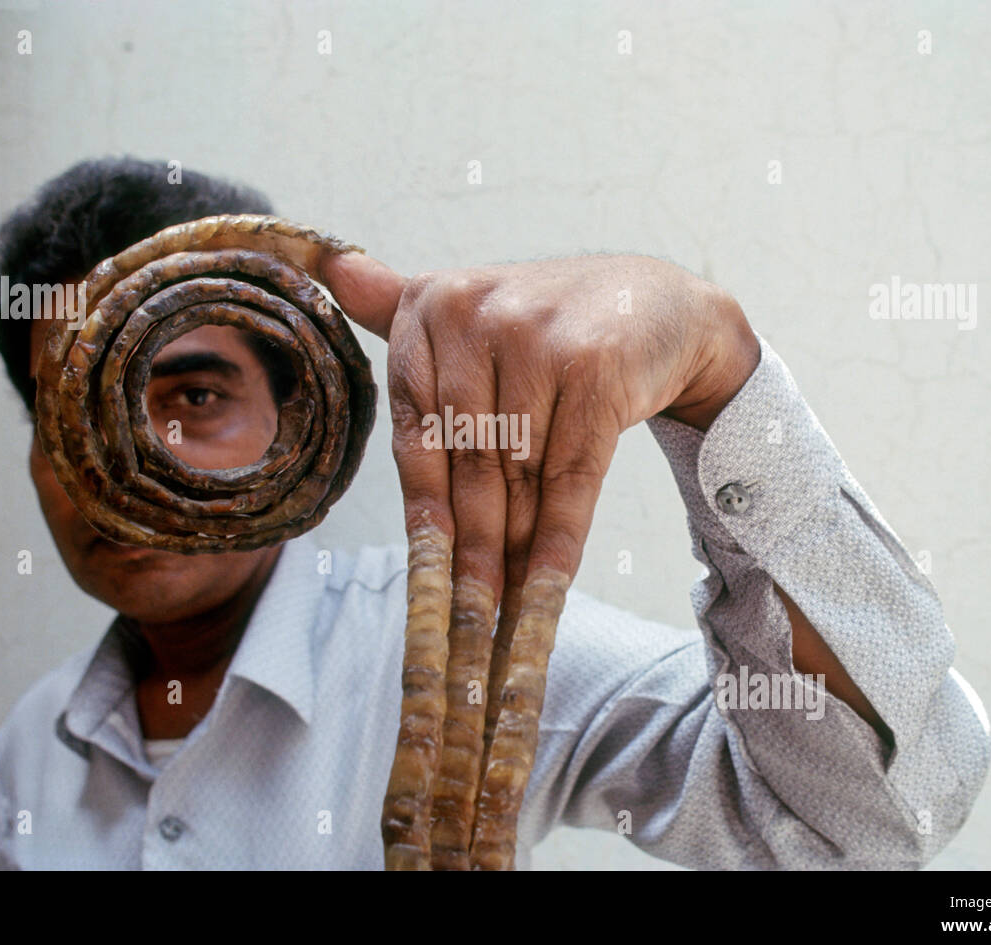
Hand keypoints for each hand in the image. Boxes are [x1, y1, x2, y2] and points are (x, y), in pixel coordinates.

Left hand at [316, 250, 759, 592]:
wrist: (658, 305)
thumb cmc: (552, 323)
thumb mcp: (473, 308)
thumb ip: (401, 307)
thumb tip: (332, 270)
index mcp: (432, 308)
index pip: (417, 437)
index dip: (427, 520)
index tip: (425, 590)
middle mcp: (476, 316)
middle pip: (468, 465)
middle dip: (471, 554)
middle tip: (467, 628)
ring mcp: (536, 339)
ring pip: (518, 478)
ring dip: (514, 557)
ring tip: (507, 619)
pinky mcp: (593, 368)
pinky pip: (570, 477)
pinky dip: (556, 542)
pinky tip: (542, 593)